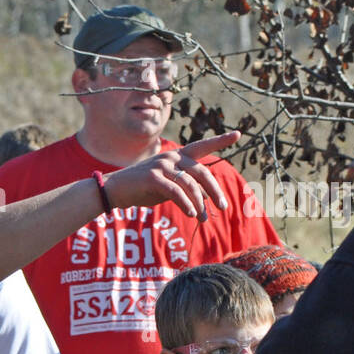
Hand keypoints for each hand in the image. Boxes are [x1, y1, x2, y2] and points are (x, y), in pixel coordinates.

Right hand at [101, 131, 240, 220]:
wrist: (115, 190)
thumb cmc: (143, 189)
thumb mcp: (168, 186)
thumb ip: (186, 187)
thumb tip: (206, 198)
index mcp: (177, 156)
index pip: (202, 146)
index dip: (220, 140)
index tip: (238, 134)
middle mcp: (172, 157)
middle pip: (202, 172)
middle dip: (214, 191)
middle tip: (223, 206)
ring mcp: (162, 165)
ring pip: (190, 184)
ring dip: (200, 203)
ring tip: (203, 218)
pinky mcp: (153, 177)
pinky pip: (176, 191)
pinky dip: (186, 203)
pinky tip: (192, 213)